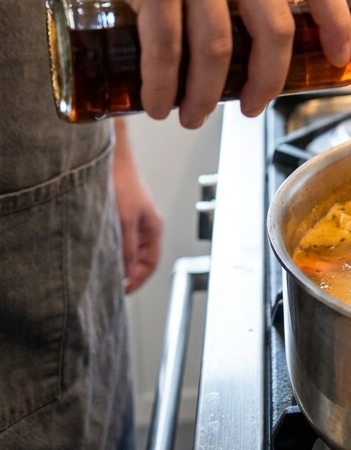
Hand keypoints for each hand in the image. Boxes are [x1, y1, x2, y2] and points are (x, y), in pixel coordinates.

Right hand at [0, 0, 350, 126]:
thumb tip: (266, 27)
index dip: (335, 23)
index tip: (337, 58)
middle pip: (273, 29)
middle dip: (268, 81)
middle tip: (254, 108)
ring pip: (217, 49)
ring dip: (206, 95)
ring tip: (193, 116)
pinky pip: (167, 48)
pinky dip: (163, 85)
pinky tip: (159, 103)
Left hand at [113, 121, 162, 293]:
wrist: (110, 158)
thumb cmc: (121, 182)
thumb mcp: (125, 221)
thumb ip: (128, 249)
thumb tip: (128, 274)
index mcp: (154, 228)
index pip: (151, 264)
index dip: (137, 281)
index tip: (120, 292)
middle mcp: (145, 225)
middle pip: (139, 259)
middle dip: (126, 273)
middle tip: (107, 283)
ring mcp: (134, 219)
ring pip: (127, 249)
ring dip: (116, 259)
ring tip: (101, 267)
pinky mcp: (121, 213)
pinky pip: (119, 238)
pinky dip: (110, 247)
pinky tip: (97, 248)